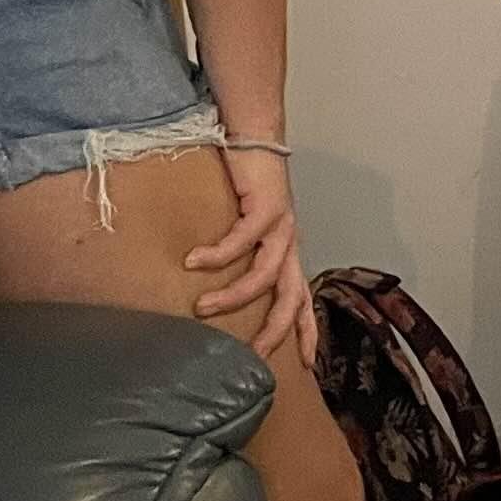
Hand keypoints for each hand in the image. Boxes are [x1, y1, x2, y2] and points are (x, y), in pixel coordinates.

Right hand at [188, 144, 316, 366]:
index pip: (301, 300)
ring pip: (265, 273)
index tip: (305, 364)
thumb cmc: (241, 184)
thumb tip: (207, 287)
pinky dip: (219, 254)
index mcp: (286, 252)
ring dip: (234, 294)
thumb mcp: (241, 229)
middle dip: (274, 330)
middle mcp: (289, 243)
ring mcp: (282, 225)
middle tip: (252, 357)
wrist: (253, 135)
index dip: (306, 331)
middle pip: (290, 298)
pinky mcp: (267, 206)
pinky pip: (243, 239)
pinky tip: (194, 262)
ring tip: (202, 308)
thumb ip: (236, 257)